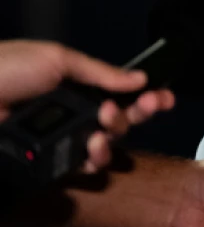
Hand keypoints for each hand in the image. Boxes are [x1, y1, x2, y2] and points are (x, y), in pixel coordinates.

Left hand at [0, 39, 174, 171]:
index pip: (121, 94)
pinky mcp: (48, 162)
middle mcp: (73, 115)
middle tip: (137, 108)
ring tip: (100, 133)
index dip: (146, 97)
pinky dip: (93, 161)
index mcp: (77, 88)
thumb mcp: (58, 59)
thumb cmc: (4, 69)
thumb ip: (101, 72)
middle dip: (136, 115)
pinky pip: (81, 167)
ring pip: (105, 146)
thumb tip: (139, 78)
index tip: (164, 98)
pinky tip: (91, 152)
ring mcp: (61, 140)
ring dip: (112, 139)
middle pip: (121, 122)